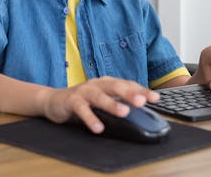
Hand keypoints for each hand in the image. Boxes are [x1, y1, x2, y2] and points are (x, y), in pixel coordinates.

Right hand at [39, 76, 159, 133]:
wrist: (54, 100)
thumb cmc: (82, 100)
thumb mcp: (102, 100)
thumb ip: (117, 102)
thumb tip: (140, 112)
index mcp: (106, 82)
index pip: (127, 84)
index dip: (141, 90)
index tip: (155, 97)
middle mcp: (96, 84)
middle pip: (115, 86)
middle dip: (129, 93)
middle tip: (142, 101)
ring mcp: (84, 91)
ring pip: (99, 96)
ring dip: (112, 104)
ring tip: (124, 112)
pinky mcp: (71, 101)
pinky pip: (82, 109)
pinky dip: (90, 118)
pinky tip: (98, 127)